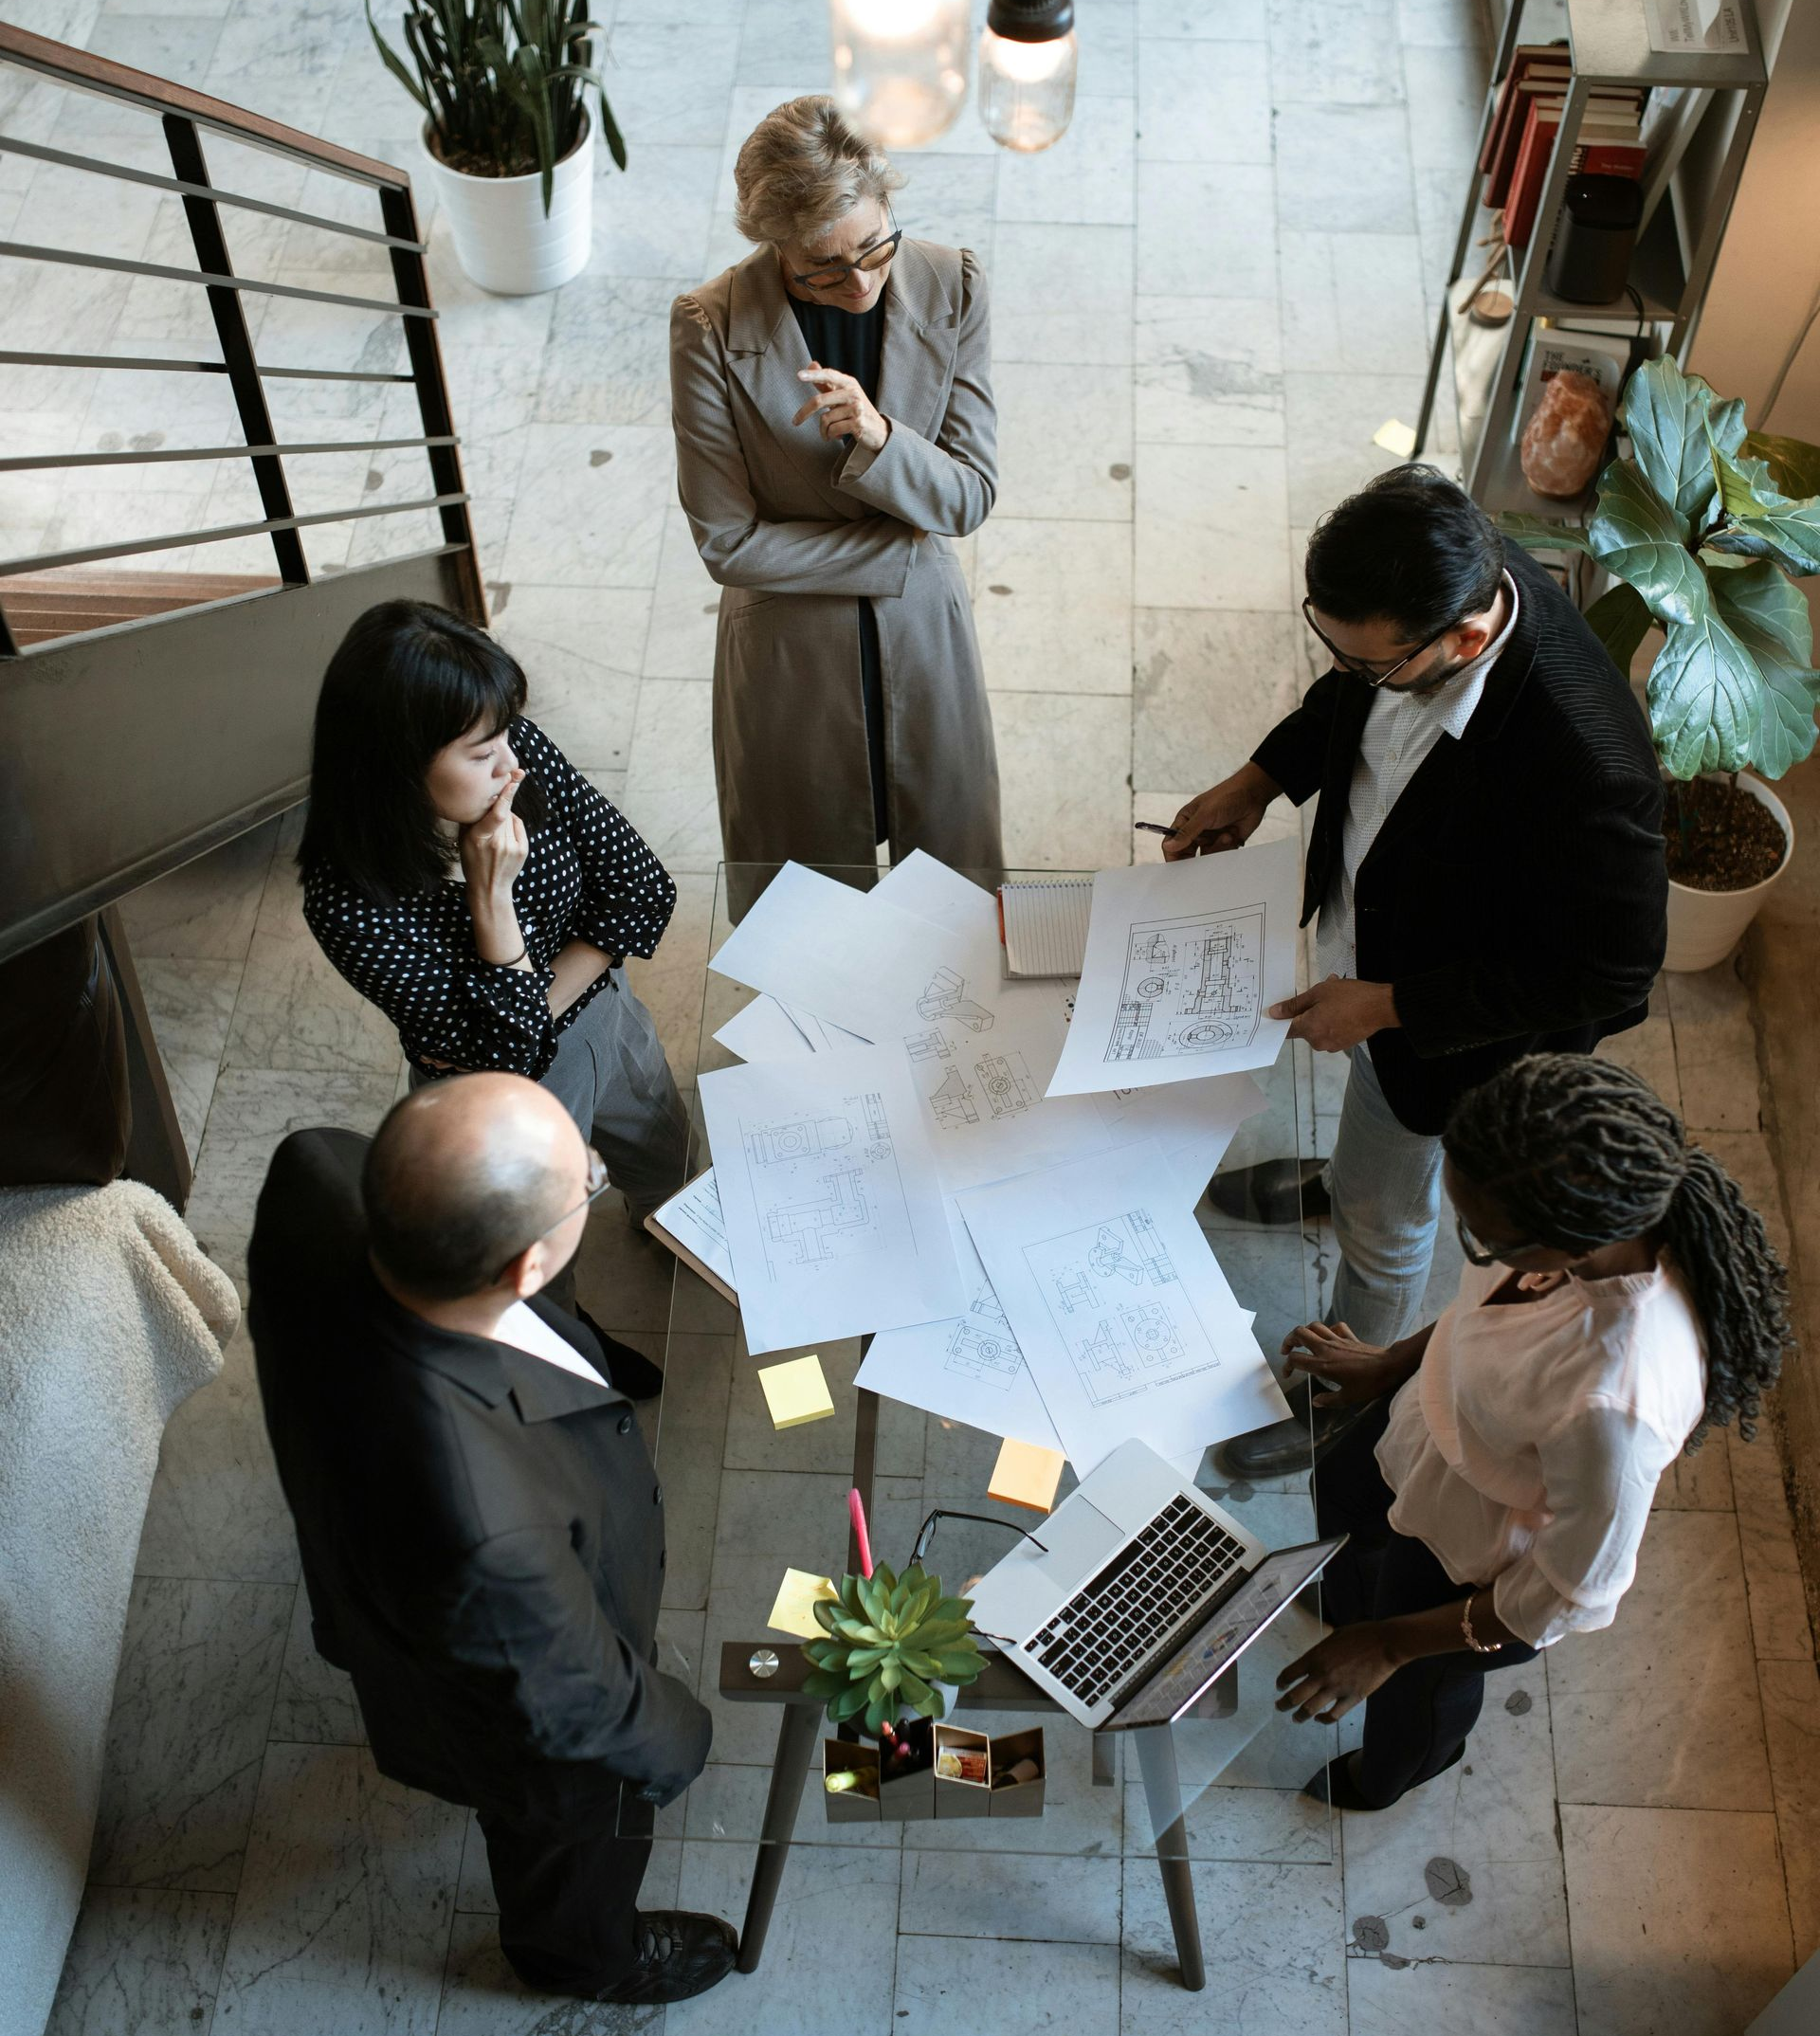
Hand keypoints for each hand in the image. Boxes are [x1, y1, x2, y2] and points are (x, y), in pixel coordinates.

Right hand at [458, 770, 528, 899]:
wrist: (489, 888)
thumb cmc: (472, 861)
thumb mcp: (463, 840)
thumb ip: (471, 818)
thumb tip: (482, 794)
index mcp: (479, 839)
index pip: (497, 813)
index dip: (506, 795)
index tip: (513, 778)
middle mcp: (498, 843)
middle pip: (504, 811)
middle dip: (500, 803)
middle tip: (495, 802)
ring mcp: (512, 847)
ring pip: (511, 817)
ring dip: (504, 817)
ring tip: (495, 832)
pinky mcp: (523, 850)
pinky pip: (518, 826)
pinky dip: (512, 826)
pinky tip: (503, 837)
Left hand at [793, 364, 888, 450]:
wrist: (878, 431)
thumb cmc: (855, 411)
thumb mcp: (842, 395)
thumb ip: (826, 383)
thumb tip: (812, 364)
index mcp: (849, 383)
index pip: (828, 375)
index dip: (813, 375)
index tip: (799, 375)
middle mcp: (853, 393)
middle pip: (820, 400)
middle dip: (804, 413)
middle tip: (795, 422)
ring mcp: (857, 408)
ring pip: (825, 419)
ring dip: (823, 430)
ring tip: (827, 433)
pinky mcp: (858, 424)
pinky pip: (833, 430)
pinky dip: (830, 436)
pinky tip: (835, 437)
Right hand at [1161, 769, 1272, 859]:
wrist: (1254, 795)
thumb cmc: (1226, 796)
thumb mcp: (1204, 814)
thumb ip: (1187, 832)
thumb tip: (1168, 846)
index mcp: (1186, 821)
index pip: (1172, 843)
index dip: (1173, 855)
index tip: (1178, 867)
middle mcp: (1197, 831)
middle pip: (1188, 854)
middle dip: (1197, 857)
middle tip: (1204, 859)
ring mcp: (1211, 837)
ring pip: (1207, 856)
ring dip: (1217, 848)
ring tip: (1226, 836)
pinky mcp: (1225, 842)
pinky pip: (1221, 855)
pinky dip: (1228, 847)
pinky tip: (1233, 834)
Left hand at [1269, 976, 1395, 1051]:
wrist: (1382, 1007)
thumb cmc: (1350, 996)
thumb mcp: (1319, 993)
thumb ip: (1295, 1005)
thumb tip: (1274, 1013)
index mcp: (1309, 1029)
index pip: (1286, 1031)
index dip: (1281, 1021)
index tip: (1280, 1011)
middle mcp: (1318, 1042)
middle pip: (1303, 1028)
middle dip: (1308, 1012)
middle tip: (1319, 994)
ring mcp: (1332, 1046)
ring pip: (1318, 1028)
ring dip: (1321, 1014)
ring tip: (1335, 997)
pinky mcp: (1344, 1044)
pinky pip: (1331, 1031)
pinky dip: (1332, 1020)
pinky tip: (1343, 1006)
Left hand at [1275, 1624, 1403, 1721]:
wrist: (1385, 1644)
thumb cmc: (1360, 1635)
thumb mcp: (1334, 1637)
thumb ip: (1321, 1651)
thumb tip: (1314, 1659)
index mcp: (1315, 1657)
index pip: (1289, 1674)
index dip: (1281, 1682)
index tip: (1279, 1687)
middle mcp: (1321, 1675)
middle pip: (1295, 1696)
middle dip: (1284, 1704)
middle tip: (1280, 1707)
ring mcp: (1336, 1689)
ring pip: (1310, 1709)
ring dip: (1300, 1716)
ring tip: (1296, 1719)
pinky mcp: (1352, 1698)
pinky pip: (1333, 1715)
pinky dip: (1323, 1720)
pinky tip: (1320, 1719)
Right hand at [1279, 1321, 1403, 1405]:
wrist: (1390, 1366)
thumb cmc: (1369, 1384)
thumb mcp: (1348, 1398)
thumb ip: (1329, 1400)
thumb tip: (1316, 1402)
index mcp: (1323, 1365)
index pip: (1296, 1360)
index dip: (1286, 1366)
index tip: (1288, 1374)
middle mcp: (1326, 1349)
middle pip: (1300, 1334)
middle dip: (1289, 1340)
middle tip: (1287, 1351)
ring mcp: (1337, 1340)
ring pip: (1314, 1326)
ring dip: (1305, 1332)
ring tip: (1302, 1341)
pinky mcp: (1349, 1337)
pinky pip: (1335, 1327)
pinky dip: (1328, 1330)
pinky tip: (1328, 1337)